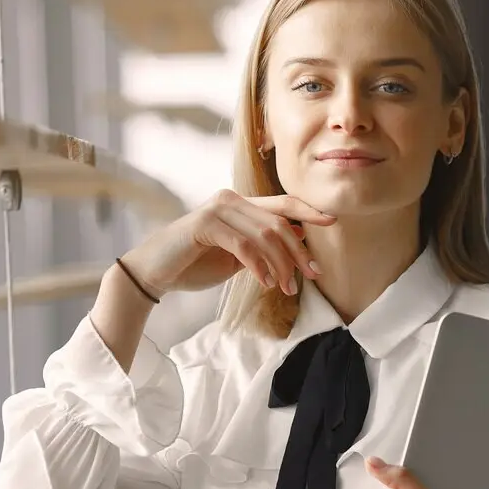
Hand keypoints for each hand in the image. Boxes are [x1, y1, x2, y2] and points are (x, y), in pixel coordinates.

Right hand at [119, 189, 336, 296]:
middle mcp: (230, 200)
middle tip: (312, 276)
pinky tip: (264, 282)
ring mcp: (217, 209)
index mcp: (240, 204)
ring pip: (266, 234)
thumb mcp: (238, 256)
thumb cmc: (195, 264)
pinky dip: (259, 266)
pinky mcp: (205, 224)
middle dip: (299, 252)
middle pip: (280, 222)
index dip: (309, 210)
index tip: (333, 221)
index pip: (283, 204)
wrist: (155, 272)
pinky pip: (244, 245)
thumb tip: (301, 235)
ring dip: (281, 264)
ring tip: (285, 288)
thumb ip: (264, 245)